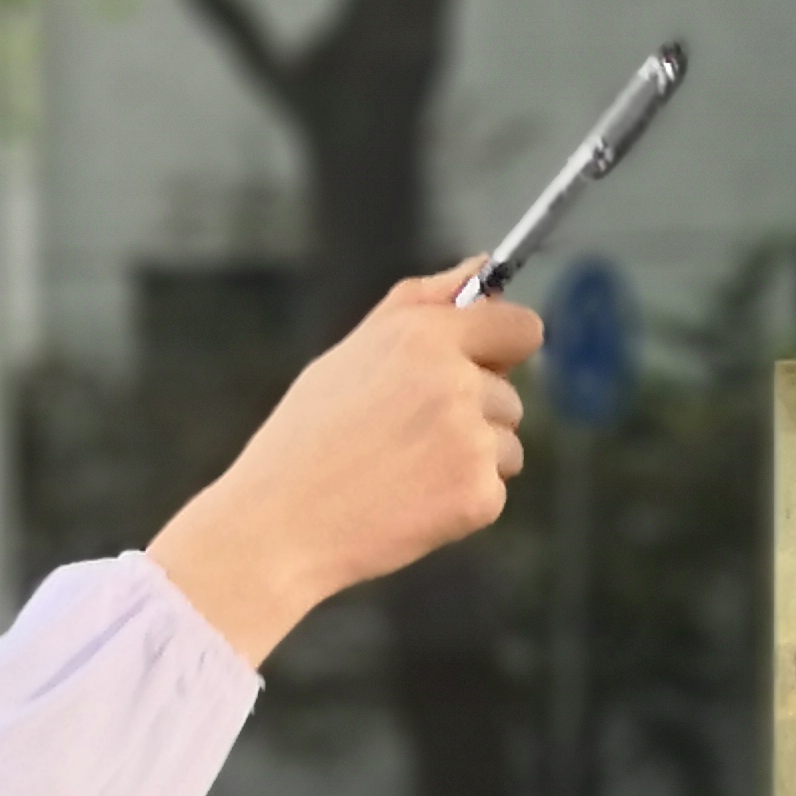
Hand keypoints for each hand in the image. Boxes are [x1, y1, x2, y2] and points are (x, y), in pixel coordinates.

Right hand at [145, 269, 540, 665]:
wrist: (276, 527)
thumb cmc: (304, 440)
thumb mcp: (349, 353)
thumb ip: (421, 304)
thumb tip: (481, 267)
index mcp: (424, 336)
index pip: (519, 327)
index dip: (503, 349)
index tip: (486, 367)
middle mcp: (455, 381)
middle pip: (511, 395)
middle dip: (473, 416)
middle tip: (404, 440)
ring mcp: (471, 440)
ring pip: (508, 446)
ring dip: (472, 461)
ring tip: (404, 473)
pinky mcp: (477, 495)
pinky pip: (494, 492)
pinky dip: (461, 505)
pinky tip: (410, 505)